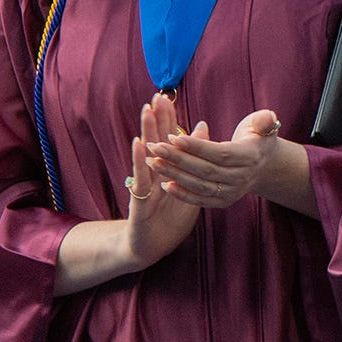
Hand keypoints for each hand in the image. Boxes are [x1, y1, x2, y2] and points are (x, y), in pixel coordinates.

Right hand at [124, 93, 199, 268]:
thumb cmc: (170, 217)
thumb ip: (194, 158)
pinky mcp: (139, 200)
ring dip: (147, 133)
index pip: (167, 140)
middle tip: (156, 96)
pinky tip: (139, 145)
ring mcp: (144, 185)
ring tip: (148, 112)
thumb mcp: (188, 185)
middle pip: (155, 141)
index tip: (167, 96)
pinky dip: (140, 161)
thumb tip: (202, 128)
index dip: (168, 119)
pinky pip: (141, 179)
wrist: (152, 245)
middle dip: (156, 119)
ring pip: (146, 155)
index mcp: (166, 170)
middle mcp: (153, 173)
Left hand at [147, 106, 287, 207]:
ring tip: (152, 162)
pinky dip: (182, 194)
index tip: (172, 136)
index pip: (219, 153)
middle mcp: (242, 178)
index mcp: (251, 157)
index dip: (196, 146)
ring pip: (199, 185)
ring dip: (174, 175)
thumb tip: (268, 119)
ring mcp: (233, 192)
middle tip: (154, 147)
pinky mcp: (223, 202)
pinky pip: (200, 200)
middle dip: (177, 158)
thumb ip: (264, 120)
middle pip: (205, 170)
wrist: (263, 165)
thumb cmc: (257, 138)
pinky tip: (164, 183)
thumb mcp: (264, 125)